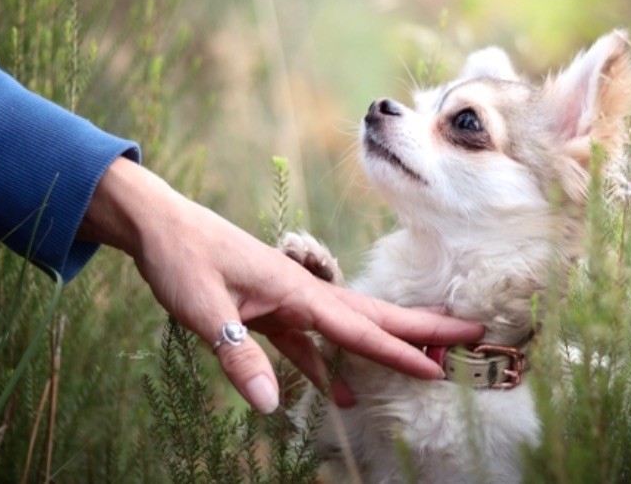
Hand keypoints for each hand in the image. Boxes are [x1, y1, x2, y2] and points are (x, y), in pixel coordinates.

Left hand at [78, 157, 483, 412]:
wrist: (160, 225)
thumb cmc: (180, 259)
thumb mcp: (202, 309)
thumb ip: (238, 354)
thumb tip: (271, 405)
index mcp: (295, 290)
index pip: (357, 328)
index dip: (397, 352)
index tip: (436, 367)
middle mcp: (303, 292)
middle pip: (373, 316)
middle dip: (422, 329)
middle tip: (470, 335)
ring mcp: (290, 300)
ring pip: (351, 325)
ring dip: (388, 343)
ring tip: (426, 360)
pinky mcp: (271, 309)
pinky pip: (312, 341)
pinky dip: (330, 363)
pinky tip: (338, 390)